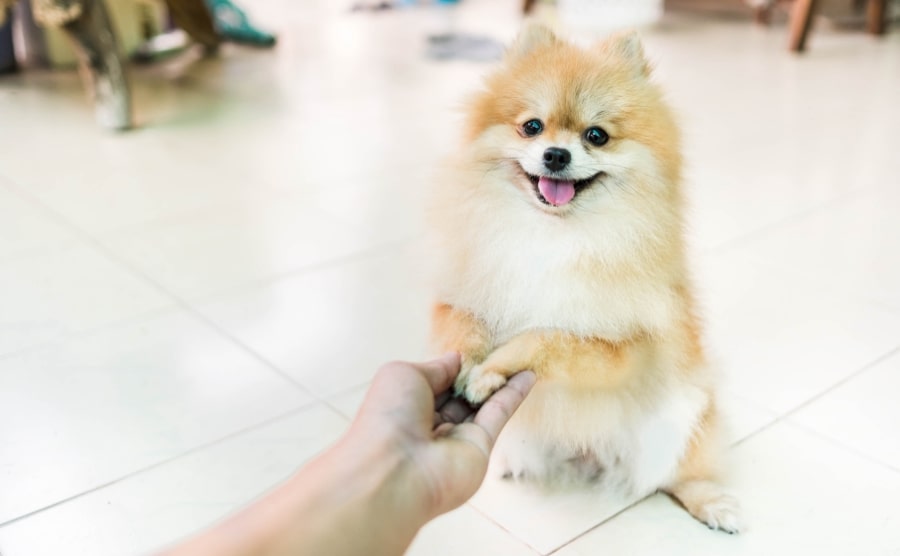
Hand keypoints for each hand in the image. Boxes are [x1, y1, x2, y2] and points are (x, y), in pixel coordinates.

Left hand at [347, 352, 535, 517]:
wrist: (394, 472)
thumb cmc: (388, 417)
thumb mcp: (405, 375)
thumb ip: (437, 367)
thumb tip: (457, 359)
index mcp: (406, 406)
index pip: (436, 381)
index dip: (454, 366)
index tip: (474, 348)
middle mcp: (430, 423)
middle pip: (460, 393)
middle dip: (477, 373)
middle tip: (501, 348)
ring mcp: (456, 438)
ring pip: (481, 403)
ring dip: (499, 380)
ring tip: (519, 355)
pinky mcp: (480, 447)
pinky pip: (498, 414)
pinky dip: (513, 394)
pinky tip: (527, 375)